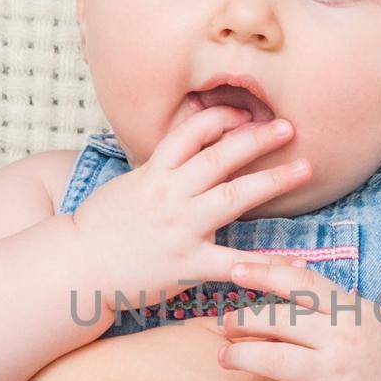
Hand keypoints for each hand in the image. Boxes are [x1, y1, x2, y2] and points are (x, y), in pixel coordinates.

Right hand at [71, 107, 310, 305]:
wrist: (75, 267)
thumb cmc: (99, 228)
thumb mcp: (128, 186)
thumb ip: (161, 168)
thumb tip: (188, 148)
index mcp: (155, 172)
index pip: (192, 131)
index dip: (223, 118)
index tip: (248, 114)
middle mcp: (170, 194)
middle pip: (220, 157)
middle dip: (258, 138)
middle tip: (290, 127)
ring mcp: (180, 228)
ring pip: (232, 197)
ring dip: (272, 180)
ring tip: (305, 168)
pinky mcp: (187, 263)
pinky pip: (233, 262)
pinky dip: (266, 263)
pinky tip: (296, 263)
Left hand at [216, 259, 380, 380]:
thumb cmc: (380, 349)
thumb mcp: (362, 312)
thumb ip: (325, 296)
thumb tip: (285, 265)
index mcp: (347, 311)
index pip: (301, 282)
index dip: (264, 272)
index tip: (235, 270)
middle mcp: (339, 341)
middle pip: (277, 321)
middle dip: (241, 320)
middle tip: (224, 324)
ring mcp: (331, 378)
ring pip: (272, 362)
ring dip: (239, 357)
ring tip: (224, 357)